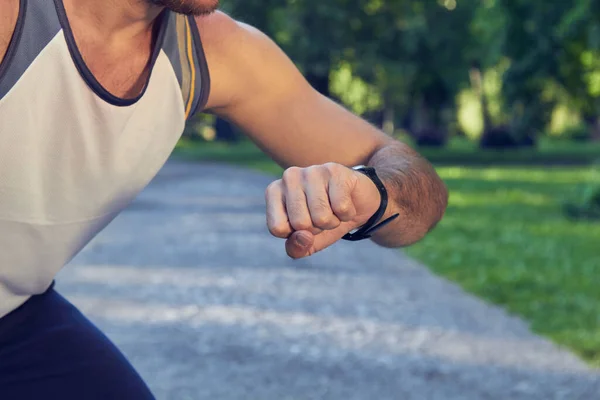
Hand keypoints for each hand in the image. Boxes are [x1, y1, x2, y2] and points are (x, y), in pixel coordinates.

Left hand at [265, 163, 380, 258]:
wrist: (356, 203)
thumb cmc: (325, 220)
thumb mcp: (307, 241)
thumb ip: (296, 248)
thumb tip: (303, 236)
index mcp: (274, 191)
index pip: (277, 228)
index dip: (297, 235)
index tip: (305, 223)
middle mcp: (289, 177)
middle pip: (300, 223)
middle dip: (317, 228)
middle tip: (323, 214)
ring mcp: (311, 171)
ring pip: (321, 217)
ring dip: (333, 221)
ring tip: (334, 208)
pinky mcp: (334, 170)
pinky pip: (341, 208)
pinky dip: (347, 214)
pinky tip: (346, 201)